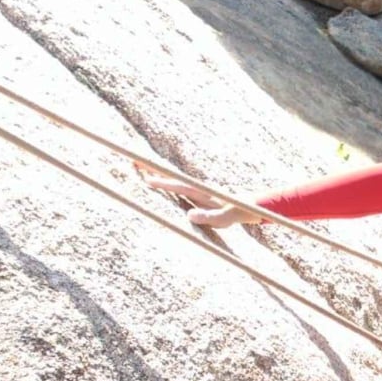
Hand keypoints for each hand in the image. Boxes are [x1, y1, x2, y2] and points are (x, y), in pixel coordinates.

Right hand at [138, 167, 262, 228]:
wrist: (248, 205)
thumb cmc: (236, 212)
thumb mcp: (224, 218)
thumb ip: (209, 217)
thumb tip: (189, 215)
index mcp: (200, 191)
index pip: (177, 185)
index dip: (161, 183)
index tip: (146, 179)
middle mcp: (195, 187)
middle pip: (170, 177)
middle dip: (152, 170)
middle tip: (133, 162)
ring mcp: (195, 189)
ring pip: (172, 179)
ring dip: (156, 173)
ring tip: (139, 168)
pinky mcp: (196, 193)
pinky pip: (177, 186)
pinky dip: (164, 181)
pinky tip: (157, 181)